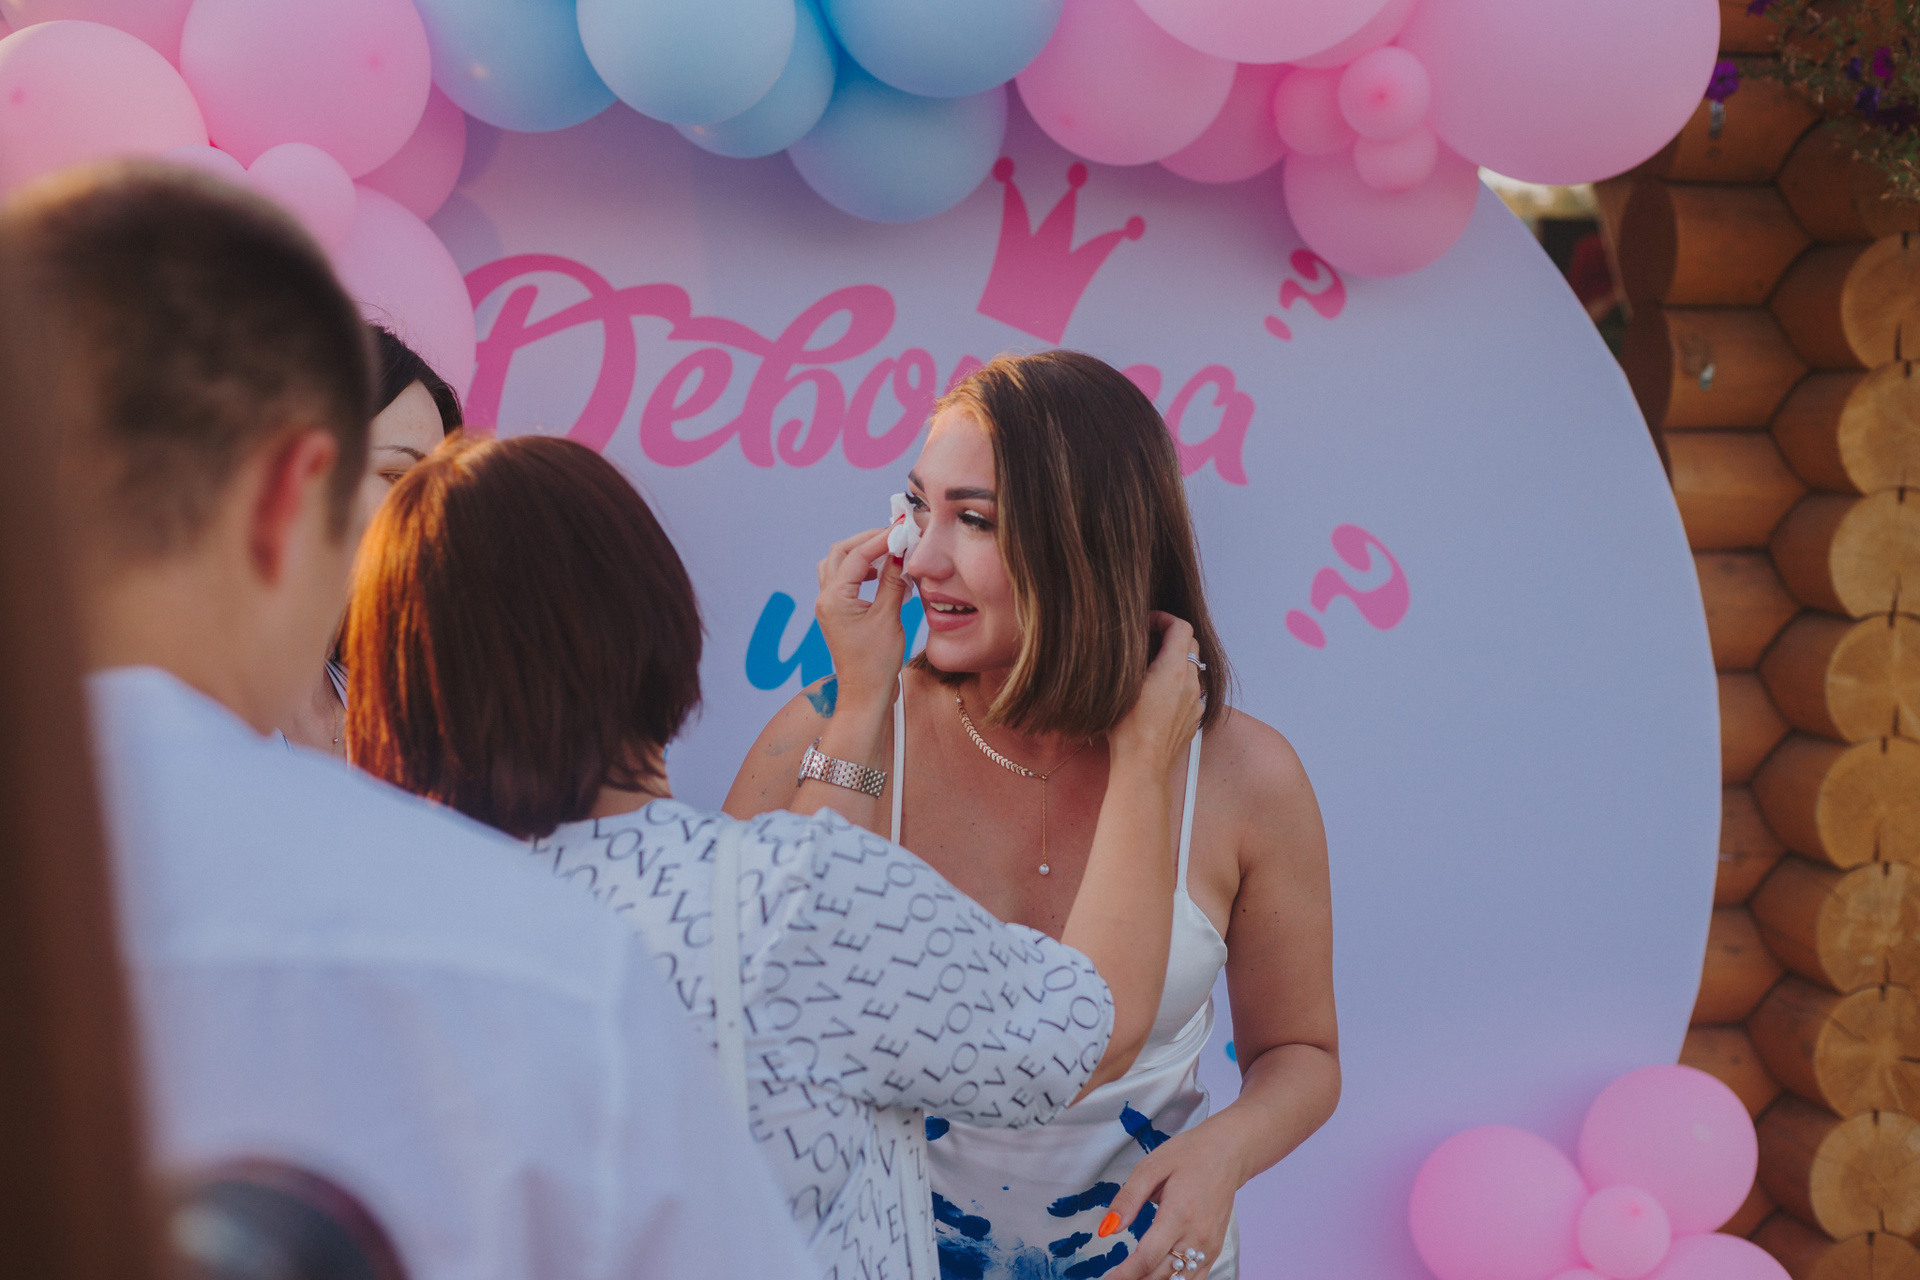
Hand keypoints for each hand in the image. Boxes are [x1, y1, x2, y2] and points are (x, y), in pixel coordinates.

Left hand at [814, 526, 908, 710]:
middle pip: (841, 552)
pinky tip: (881, 575)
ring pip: (838, 564)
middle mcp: (826, 598)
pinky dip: (860, 570)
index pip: (858, 556)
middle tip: (894, 535)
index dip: (881, 539)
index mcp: (834, 598)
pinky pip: (843, 580)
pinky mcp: (836, 613)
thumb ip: (892, 582)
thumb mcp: (889, 618)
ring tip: (888, 552)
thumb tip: (900, 554)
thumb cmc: (876, 663)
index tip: (903, 529)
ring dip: (861, 553)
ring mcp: (829, 606)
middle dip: (867, 540)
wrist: (865, 693)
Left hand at [1104, 1119, 1240, 1279]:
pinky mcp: (1215, 1249)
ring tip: (1132, 1279)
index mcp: (1178, 1214)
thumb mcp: (1151, 1166)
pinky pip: (1194, 1277)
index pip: (1147, 1257)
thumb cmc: (1190, 1155)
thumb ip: (1128, 1199)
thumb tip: (1107, 1228)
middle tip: (1115, 1279)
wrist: (1228, 1153)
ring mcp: (1209, 1246)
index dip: (1124, 1274)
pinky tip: (1155, 1277)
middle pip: (1161, 1275)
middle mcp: (1197, 1236)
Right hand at [1109, 612, 1203, 776]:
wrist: (1142, 767)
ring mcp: (1196, 702)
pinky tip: (1156, 696)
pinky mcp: (1194, 718)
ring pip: (1190, 669)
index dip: (1164, 618)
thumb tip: (1138, 635)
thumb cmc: (1128, 729)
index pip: (1181, 627)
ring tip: (1149, 670)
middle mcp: (1192, 683)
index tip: (1148, 622)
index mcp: (1175, 669)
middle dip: (1170, 638)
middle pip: (1190, 645)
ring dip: (1173, 662)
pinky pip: (1190, 691)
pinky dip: (1177, 684)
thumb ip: (1135, 654)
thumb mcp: (1124, 684)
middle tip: (1147, 641)